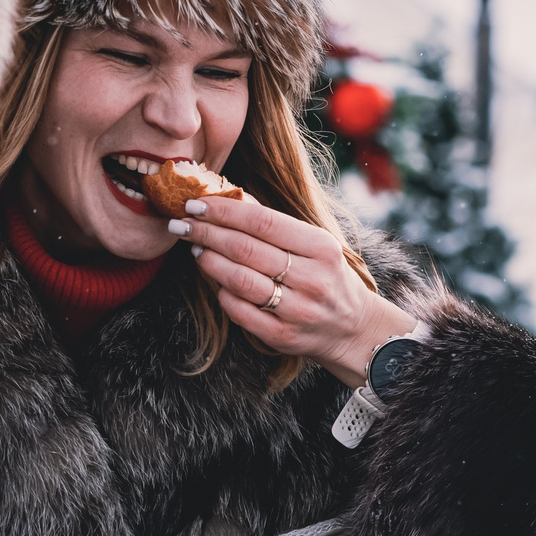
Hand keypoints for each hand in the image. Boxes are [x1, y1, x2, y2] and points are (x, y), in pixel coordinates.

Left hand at [167, 200, 417, 385]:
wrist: (352, 329)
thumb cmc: (327, 278)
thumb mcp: (316, 245)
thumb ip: (278, 225)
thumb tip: (230, 199)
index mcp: (321, 248)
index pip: (263, 222)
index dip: (224, 211)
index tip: (197, 204)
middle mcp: (311, 279)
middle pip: (245, 249)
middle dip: (206, 233)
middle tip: (182, 223)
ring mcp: (297, 310)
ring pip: (239, 280)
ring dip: (209, 261)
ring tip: (195, 247)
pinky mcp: (282, 336)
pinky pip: (239, 311)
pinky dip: (221, 292)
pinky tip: (213, 278)